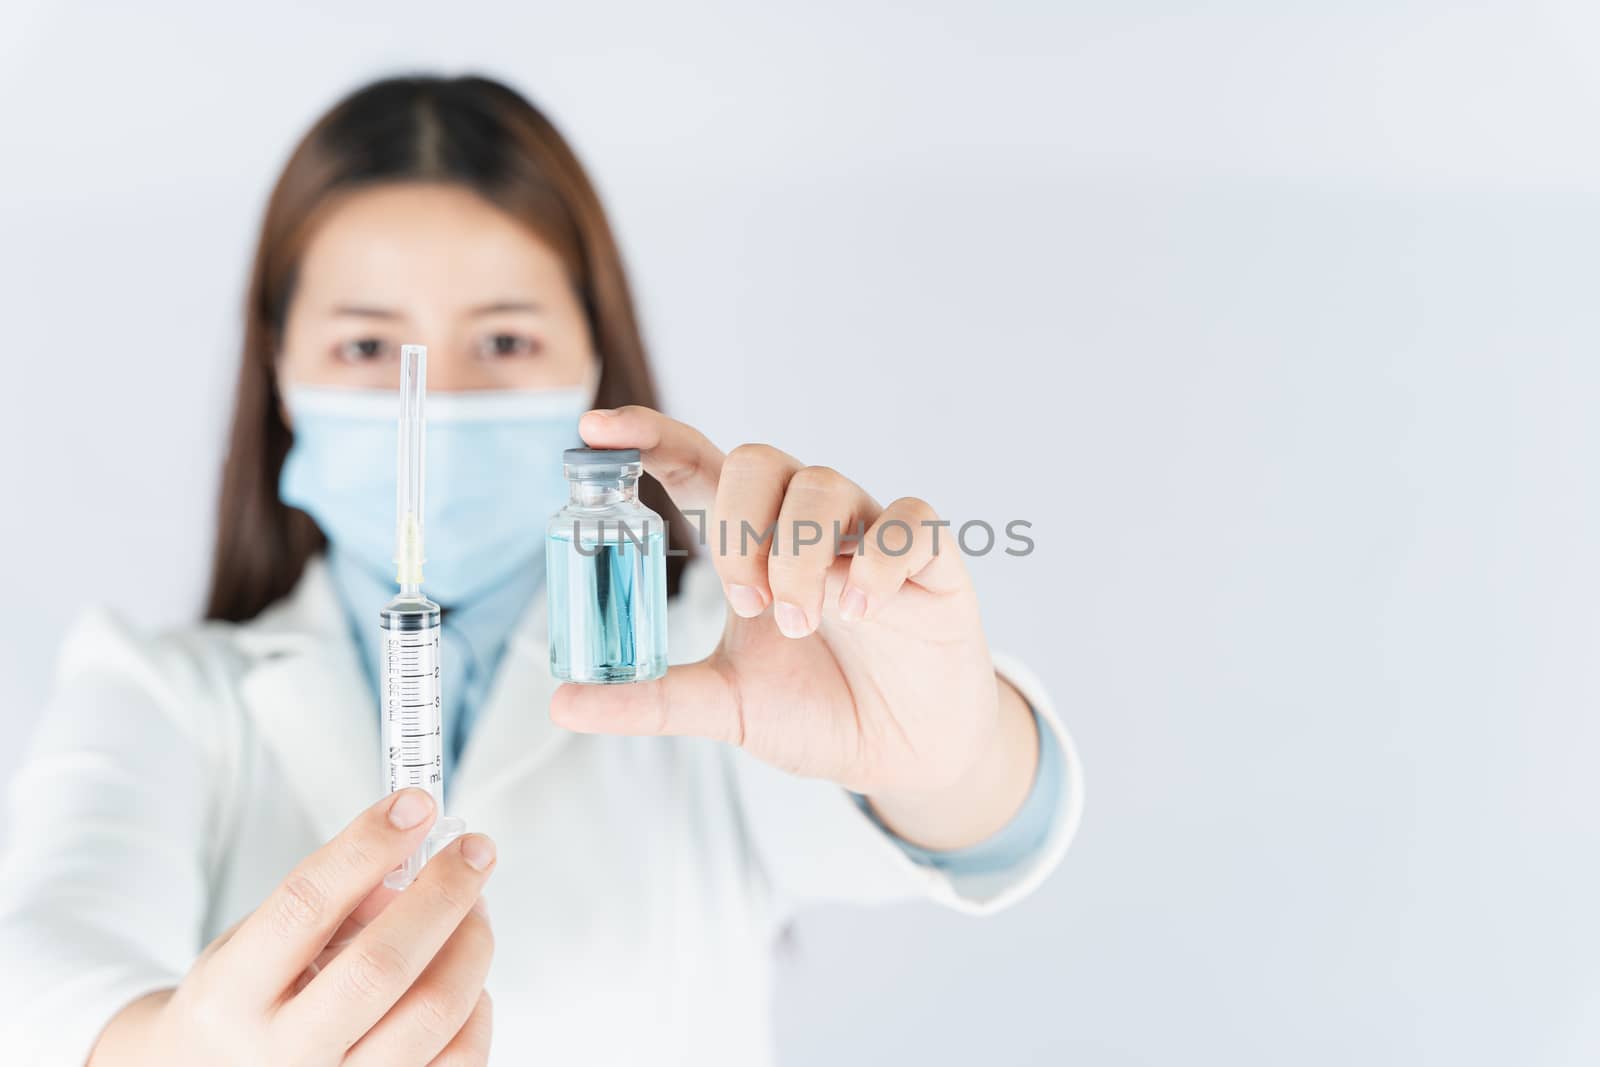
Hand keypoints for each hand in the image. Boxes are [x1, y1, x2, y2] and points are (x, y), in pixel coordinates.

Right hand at [89, 790, 495, 1066]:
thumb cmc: (250, 1005)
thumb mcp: (257, 944)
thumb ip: (332, 903)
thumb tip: (419, 861)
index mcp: (231, 995)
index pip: (306, 905)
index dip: (367, 846)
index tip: (415, 804)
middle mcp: (279, 1055)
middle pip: (381, 966)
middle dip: (443, 893)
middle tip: (475, 851)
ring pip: (433, 1011)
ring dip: (471, 943)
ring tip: (473, 910)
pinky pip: (459, 1058)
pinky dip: (478, 1004)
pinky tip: (462, 976)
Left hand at [551, 407, 1039, 849]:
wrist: (904, 755)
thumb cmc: (817, 710)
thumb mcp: (724, 707)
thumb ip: (651, 700)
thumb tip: (564, 702)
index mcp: (751, 542)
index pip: (696, 465)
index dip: (648, 437)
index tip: (594, 431)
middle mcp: (805, 522)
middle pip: (758, 460)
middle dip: (737, 526)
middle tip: (744, 602)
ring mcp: (867, 534)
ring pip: (824, 484)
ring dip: (797, 552)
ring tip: (797, 620)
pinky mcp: (930, 560)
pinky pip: (909, 519)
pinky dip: (878, 556)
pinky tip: (863, 608)